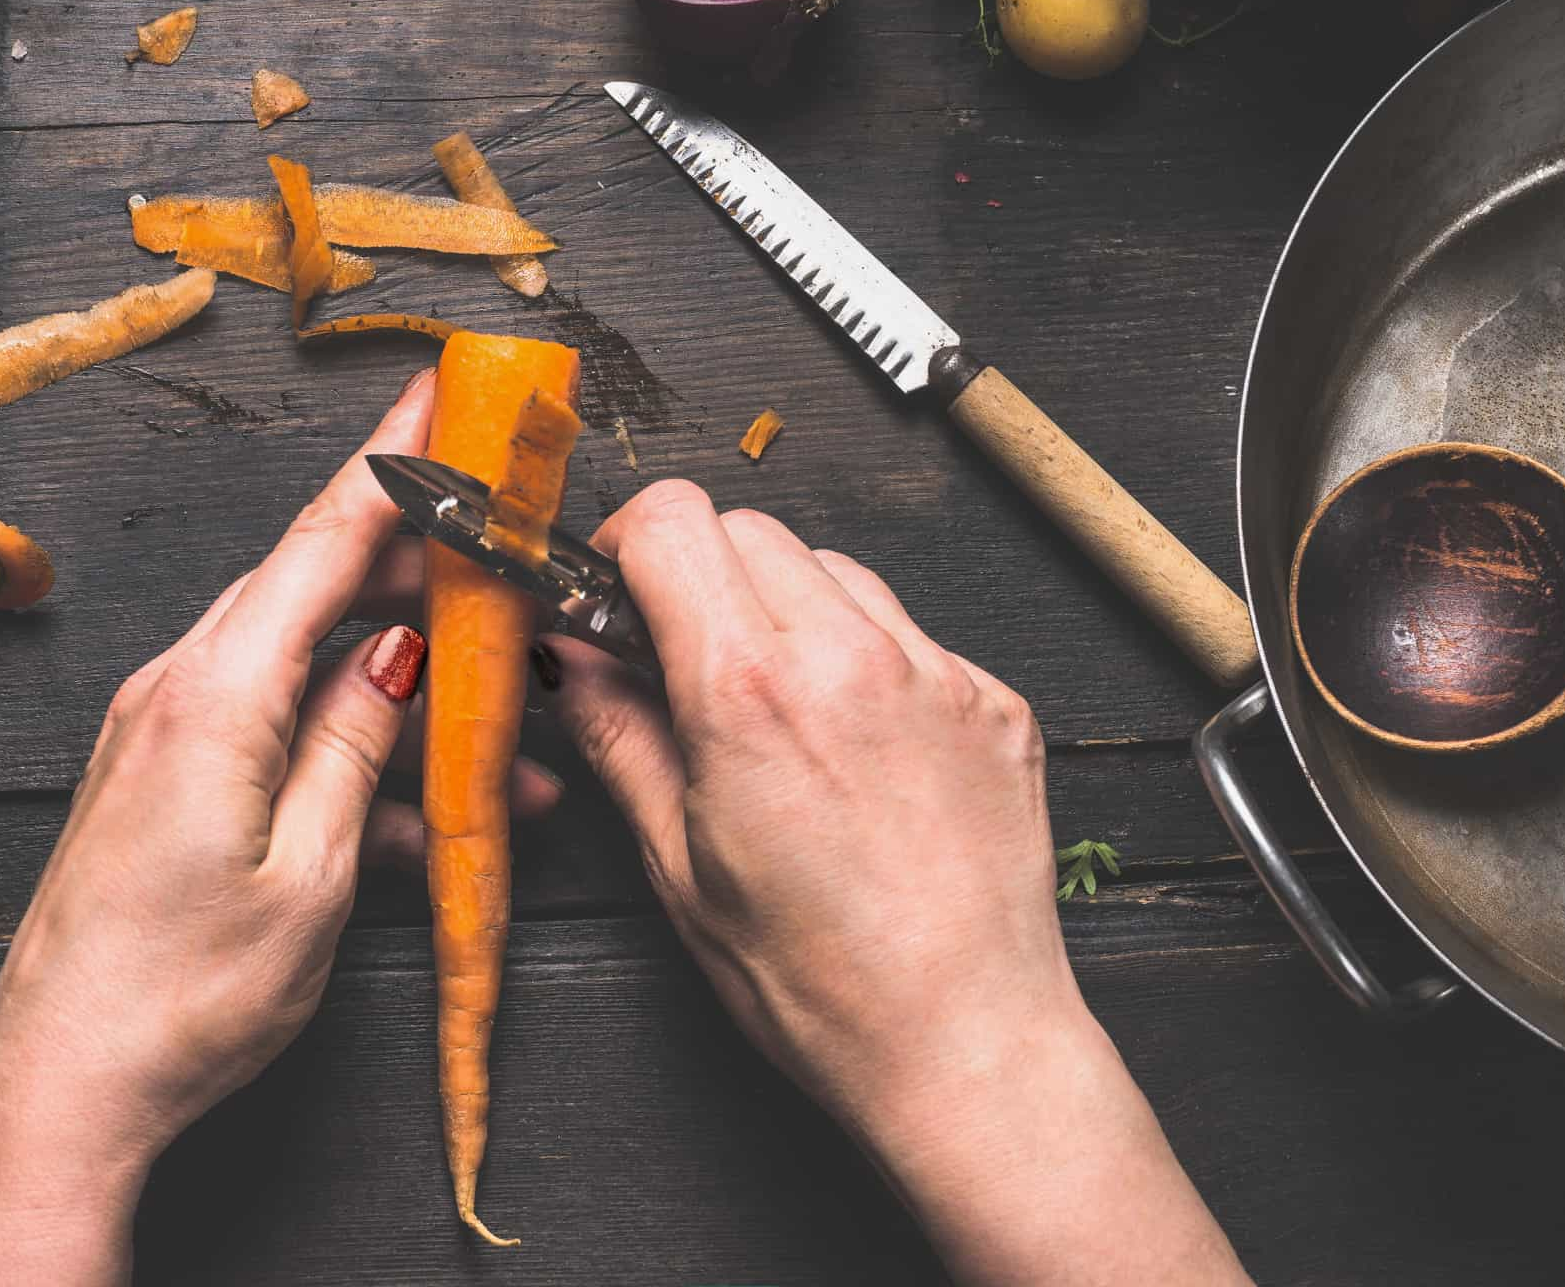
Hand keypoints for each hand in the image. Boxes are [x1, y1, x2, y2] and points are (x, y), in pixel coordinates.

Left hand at [0, 372, 558, 1285]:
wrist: (62, 1089)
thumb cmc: (182, 1002)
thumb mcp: (309, 877)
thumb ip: (357, 748)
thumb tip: (397, 652)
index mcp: (215, 696)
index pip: (322, 539)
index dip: (395, 459)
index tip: (446, 389)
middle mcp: (176, 691)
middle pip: (313, 588)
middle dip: (415, 565)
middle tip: (500, 548)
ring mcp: (160, 734)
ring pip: (301, 664)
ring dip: (398, 685)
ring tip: (502, 733)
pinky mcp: (158, 781)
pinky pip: (269, 728)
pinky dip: (346, 750)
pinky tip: (420, 814)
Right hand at [550, 481, 1245, 1284]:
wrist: (967, 1045)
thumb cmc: (819, 984)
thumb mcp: (677, 865)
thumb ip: (619, 735)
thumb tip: (570, 659)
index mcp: (751, 693)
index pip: (672, 520)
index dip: (625, 544)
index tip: (615, 595)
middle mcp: (850, 657)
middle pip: (748, 528)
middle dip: (698, 573)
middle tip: (681, 657)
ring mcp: (936, 673)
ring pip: (833, 568)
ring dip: (783, 606)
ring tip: (772, 708)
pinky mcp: (994, 701)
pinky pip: (908, 631)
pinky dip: (864, 658)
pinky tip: (850, 747)